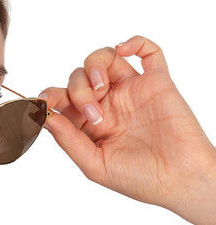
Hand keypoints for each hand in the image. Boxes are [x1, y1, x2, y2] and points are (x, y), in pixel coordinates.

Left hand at [38, 35, 215, 213]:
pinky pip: (148, 52)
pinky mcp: (157, 83)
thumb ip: (69, 140)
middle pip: (78, 77)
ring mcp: (131, 92)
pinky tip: (124, 50)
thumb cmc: (139, 179)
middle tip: (93, 114)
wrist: (180, 181)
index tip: (44, 100)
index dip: (50, 96)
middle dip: (77, 90)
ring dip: (94, 65)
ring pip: (104, 59)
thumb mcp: (94, 164)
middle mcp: (107, 105)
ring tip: (101, 87)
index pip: (62, 100)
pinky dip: (135, 42)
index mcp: (88, 124)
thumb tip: (45, 118)